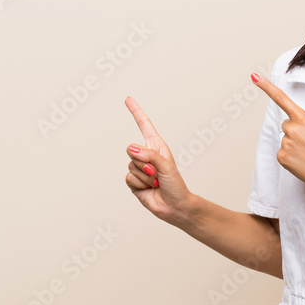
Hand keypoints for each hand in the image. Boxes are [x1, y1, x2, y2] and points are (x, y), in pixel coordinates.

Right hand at [124, 96, 191, 224]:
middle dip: (144, 162)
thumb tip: (131, 148)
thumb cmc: (176, 185)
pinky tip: (148, 189)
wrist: (174, 206)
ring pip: (131, 165)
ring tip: (156, 182)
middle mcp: (146, 155)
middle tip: (157, 173)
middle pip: (131, 149)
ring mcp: (139, 168)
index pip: (144, 125)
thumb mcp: (166, 166)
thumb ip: (149, 155)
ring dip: (145, 176)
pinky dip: (139, 184)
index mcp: (157, 146)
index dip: (136, 111)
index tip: (128, 99)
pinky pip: (128, 178)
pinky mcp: (133, 181)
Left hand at [251, 73, 304, 193]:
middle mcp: (291, 128)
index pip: (281, 99)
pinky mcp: (281, 157)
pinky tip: (302, 161)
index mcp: (303, 118)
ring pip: (285, 140)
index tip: (254, 77)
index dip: (266, 87)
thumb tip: (296, 125)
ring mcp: (285, 143)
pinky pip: (282, 153)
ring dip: (294, 145)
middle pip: (286, 125)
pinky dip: (290, 157)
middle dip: (295, 132)